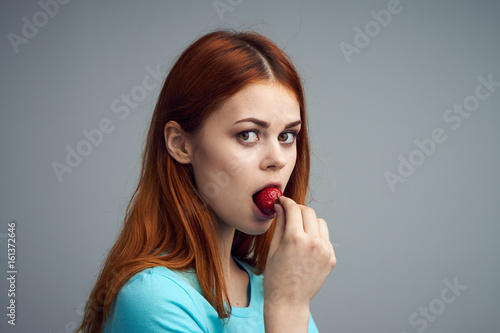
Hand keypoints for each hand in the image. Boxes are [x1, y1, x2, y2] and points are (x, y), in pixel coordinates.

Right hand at [263, 196, 335, 320]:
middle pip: (309, 212)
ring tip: (299, 230)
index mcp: (295, 238)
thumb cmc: (276, 277)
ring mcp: (325, 250)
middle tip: (290, 213)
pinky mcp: (331, 258)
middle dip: (298, 209)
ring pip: (320, 222)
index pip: (294, 209)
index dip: (287, 202)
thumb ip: (279, 225)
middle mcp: (313, 242)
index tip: (283, 201)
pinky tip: (306, 246)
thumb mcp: (273, 248)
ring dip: (309, 222)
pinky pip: (325, 238)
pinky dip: (317, 236)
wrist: (289, 301)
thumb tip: (280, 208)